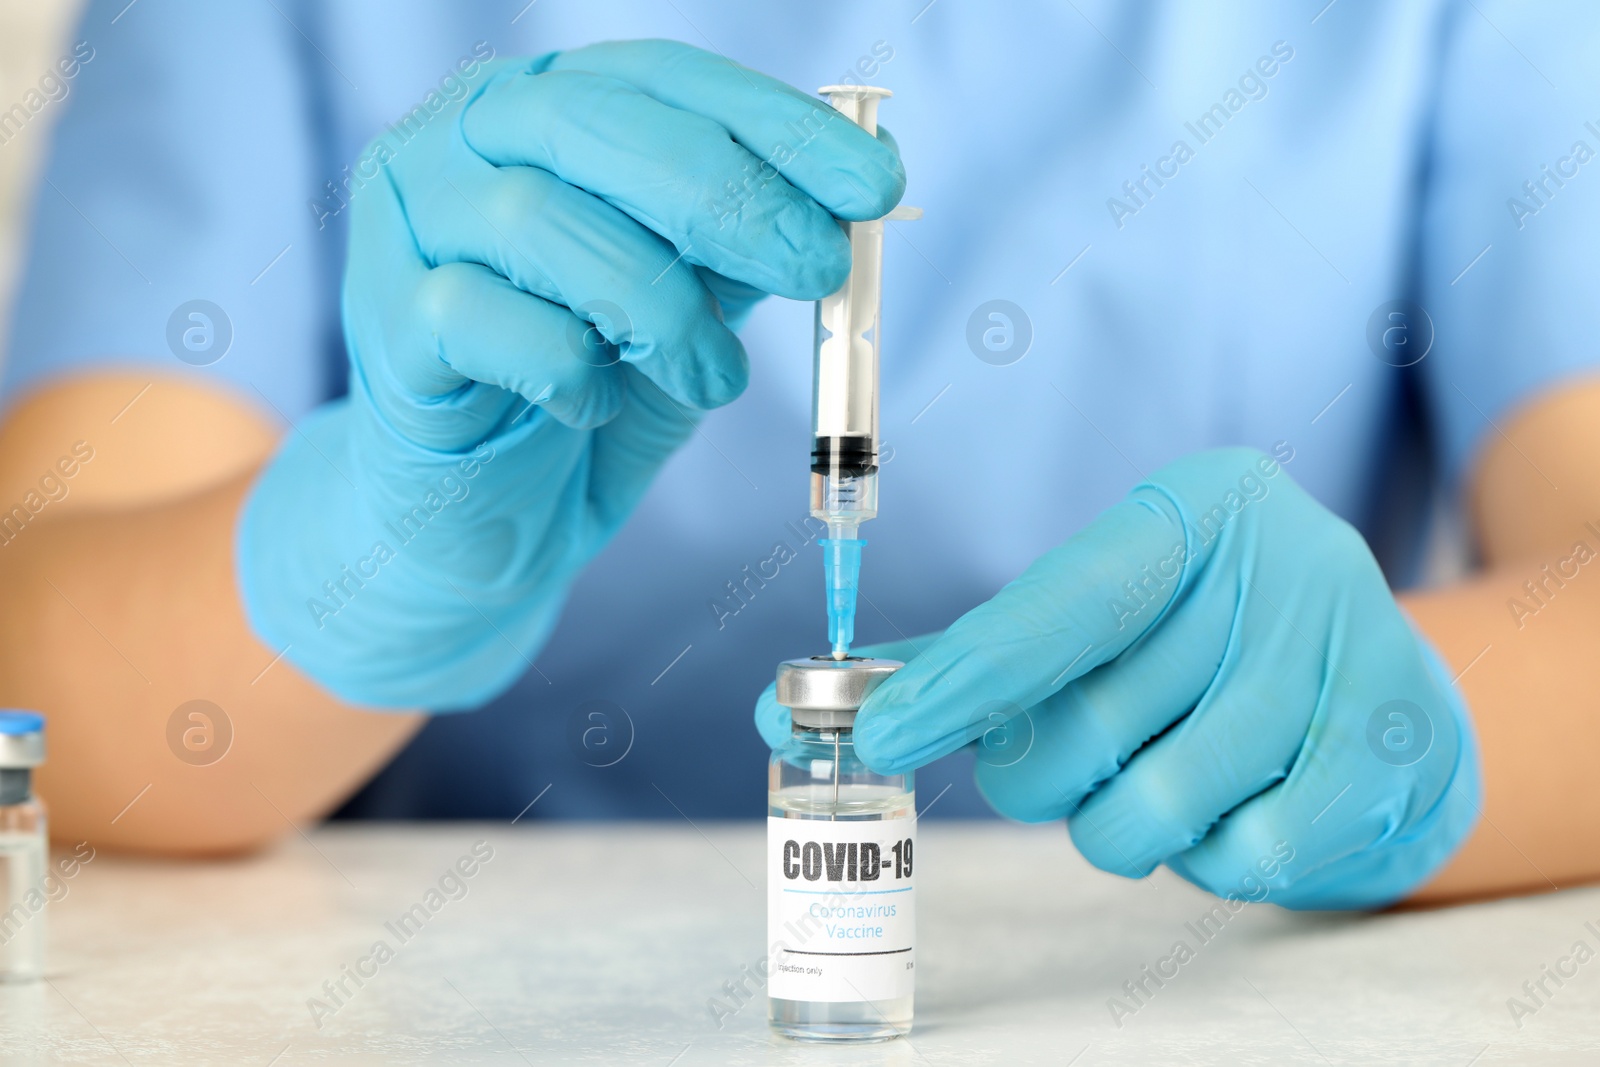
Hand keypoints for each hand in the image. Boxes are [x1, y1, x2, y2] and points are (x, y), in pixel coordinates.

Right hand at [238, 40, 902, 707]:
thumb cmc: (589, 390)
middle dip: (731, 198)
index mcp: (545, 107)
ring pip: (540, 219)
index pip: (665, 80)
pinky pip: (481, 319)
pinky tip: (594, 405)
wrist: (484, 514)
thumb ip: (740, 246)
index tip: (874, 185)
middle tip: (817, 269)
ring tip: (713, 379)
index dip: (777, 125)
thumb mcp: (686, 304)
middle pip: (598, 124)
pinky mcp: (385, 321)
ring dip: (659, 308)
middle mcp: (464, 138)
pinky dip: (565, 368)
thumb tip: (850, 192)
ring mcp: (410, 223)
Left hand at [755, 447, 1480, 907]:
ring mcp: (1346, 651)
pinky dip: (1209, 861)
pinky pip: (1242, 857)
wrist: (1384, 695)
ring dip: (1122, 827)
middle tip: (1067, 764)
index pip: (1054, 608)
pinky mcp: (1392, 750)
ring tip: (1154, 784)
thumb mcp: (1105, 614)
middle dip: (1044, 776)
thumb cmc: (1202, 648)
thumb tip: (788, 702)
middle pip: (1085, 726)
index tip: (880, 736)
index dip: (961, 681)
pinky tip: (1231, 812)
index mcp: (1190, 508)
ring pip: (1153, 806)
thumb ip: (968, 655)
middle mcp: (1274, 562)